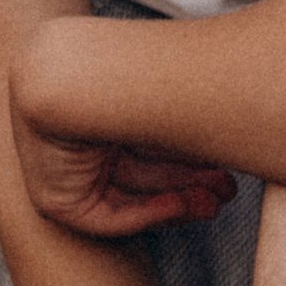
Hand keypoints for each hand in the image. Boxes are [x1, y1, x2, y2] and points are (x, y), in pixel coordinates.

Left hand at [10, 98, 239, 239]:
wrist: (71, 75)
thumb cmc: (119, 69)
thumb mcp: (158, 94)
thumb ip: (177, 121)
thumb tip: (233, 121)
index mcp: (90, 102)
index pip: (142, 139)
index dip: (187, 154)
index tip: (223, 161)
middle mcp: (75, 135)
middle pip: (140, 170)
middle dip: (189, 182)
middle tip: (227, 190)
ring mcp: (61, 166)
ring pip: (128, 195)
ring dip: (177, 201)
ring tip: (218, 202)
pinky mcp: (52, 197)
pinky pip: (102, 216)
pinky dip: (145, 214)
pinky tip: (182, 205)